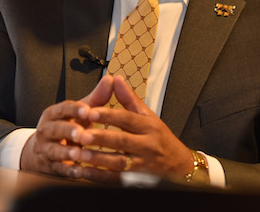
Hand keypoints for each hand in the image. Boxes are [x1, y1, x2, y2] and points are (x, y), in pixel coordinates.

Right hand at [20, 75, 114, 177]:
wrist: (41, 150)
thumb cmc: (67, 127)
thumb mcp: (79, 112)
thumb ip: (96, 98)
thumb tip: (110, 79)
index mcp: (54, 114)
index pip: (63, 108)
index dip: (75, 109)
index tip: (87, 110)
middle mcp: (47, 130)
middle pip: (56, 129)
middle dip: (69, 131)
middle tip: (82, 134)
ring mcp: (46, 148)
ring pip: (54, 150)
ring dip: (66, 152)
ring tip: (78, 154)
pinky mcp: (49, 165)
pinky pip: (58, 168)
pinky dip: (68, 170)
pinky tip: (78, 171)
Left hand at [70, 75, 194, 183]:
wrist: (179, 166)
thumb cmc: (160, 138)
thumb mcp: (149, 116)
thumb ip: (129, 99)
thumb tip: (115, 78)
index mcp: (149, 126)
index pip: (127, 119)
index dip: (108, 115)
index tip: (90, 112)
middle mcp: (147, 145)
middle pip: (122, 140)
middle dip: (101, 138)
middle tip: (80, 134)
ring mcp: (143, 164)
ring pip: (119, 162)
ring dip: (98, 159)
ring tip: (80, 153)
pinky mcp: (137, 180)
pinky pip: (116, 179)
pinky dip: (100, 176)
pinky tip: (84, 171)